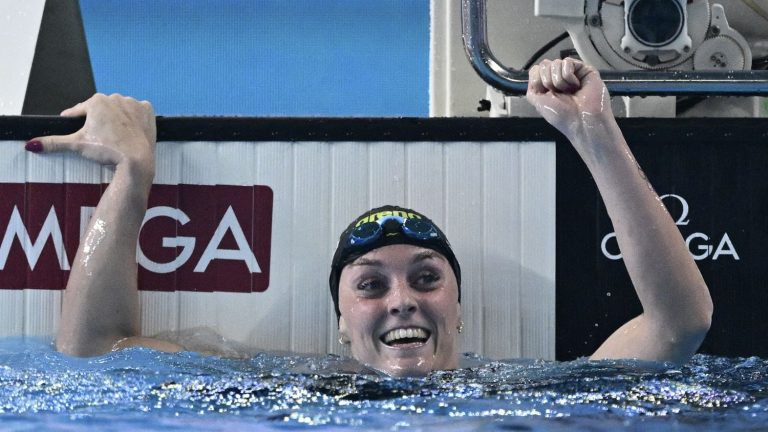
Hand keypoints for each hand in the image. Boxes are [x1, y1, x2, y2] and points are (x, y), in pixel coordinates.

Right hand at [26, 93, 155, 172]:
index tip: (71, 122)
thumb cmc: (107, 150)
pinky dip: (135, 118)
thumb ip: (54, 142)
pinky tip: (131, 128)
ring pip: (120, 109)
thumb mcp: (77, 145)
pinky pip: (139, 111)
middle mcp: (115, 97)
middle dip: (98, 120)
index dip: (74, 118)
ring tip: (115, 133)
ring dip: (117, 117)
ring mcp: (133, 103)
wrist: (136, 159)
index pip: (80, 110)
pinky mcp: (148, 110)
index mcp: (96, 101)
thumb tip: (31, 145)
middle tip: (99, 134)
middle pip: (101, 109)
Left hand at [526, 58, 611, 139]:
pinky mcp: (583, 69)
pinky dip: (568, 76)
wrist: (581, 121)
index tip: (545, 93)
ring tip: (570, 91)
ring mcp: (572, 73)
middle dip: (548, 81)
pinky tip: (577, 86)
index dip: (537, 80)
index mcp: (548, 86)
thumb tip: (535, 72)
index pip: (536, 70)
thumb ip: (532, 87)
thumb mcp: (538, 103)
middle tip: (559, 94)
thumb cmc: (562, 116)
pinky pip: (567, 62)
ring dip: (559, 81)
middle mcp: (559, 78)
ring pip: (555, 63)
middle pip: (544, 64)